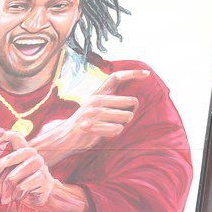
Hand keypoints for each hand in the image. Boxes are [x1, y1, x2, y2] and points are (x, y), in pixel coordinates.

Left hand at [0, 130, 55, 207]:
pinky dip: (16, 196)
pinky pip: (20, 187)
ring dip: (5, 192)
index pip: (14, 136)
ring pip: (11, 178)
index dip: (2, 136)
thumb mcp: (7, 174)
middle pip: (5, 161)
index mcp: (23, 149)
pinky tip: (18, 197)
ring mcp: (39, 165)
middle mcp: (32, 154)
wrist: (41, 196)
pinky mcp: (42, 178)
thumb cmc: (22, 183)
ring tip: (5, 198)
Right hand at [30, 70, 148, 164]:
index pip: (116, 77)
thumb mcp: (96, 108)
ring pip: (125, 117)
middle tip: (125, 118)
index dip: (132, 73)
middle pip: (129, 101)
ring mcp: (92, 113)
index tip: (147, 73)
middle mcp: (95, 100)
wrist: (64, 138)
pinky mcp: (90, 126)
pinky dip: (115, 132)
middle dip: (132, 111)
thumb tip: (134, 101)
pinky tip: (106, 133)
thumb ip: (111, 101)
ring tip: (113, 126)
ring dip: (123, 124)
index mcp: (97, 93)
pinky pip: (116, 129)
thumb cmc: (86, 124)